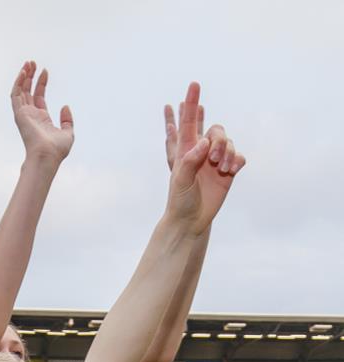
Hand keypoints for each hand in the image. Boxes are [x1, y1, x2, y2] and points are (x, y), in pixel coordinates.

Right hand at [11, 61, 73, 164]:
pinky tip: (23, 72)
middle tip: (33, 62)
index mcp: (41, 119)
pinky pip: (15, 95)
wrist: (47, 156)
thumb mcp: (68, 133)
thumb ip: (67, 120)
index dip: (41, 83)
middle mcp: (31, 115)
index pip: (39, 96)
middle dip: (30, 76)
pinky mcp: (19, 114)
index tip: (45, 71)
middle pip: (28, 91)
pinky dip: (18, 83)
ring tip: (28, 63)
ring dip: (23, 77)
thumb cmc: (57, 150)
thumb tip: (65, 106)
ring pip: (20, 91)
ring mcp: (24, 114)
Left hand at [164, 83, 245, 235]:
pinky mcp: (228, 170)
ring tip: (221, 167)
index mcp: (186, 150)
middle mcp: (202, 151)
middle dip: (218, 140)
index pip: (189, 122)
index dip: (191, 103)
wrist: (191, 220)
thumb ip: (190, 160)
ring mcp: (216, 160)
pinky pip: (239, 157)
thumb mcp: (180, 181)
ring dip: (227, 152)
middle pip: (216, 130)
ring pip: (228, 142)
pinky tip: (230, 172)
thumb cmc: (180, 200)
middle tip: (211, 158)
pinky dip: (236, 162)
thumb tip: (203, 142)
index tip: (194, 84)